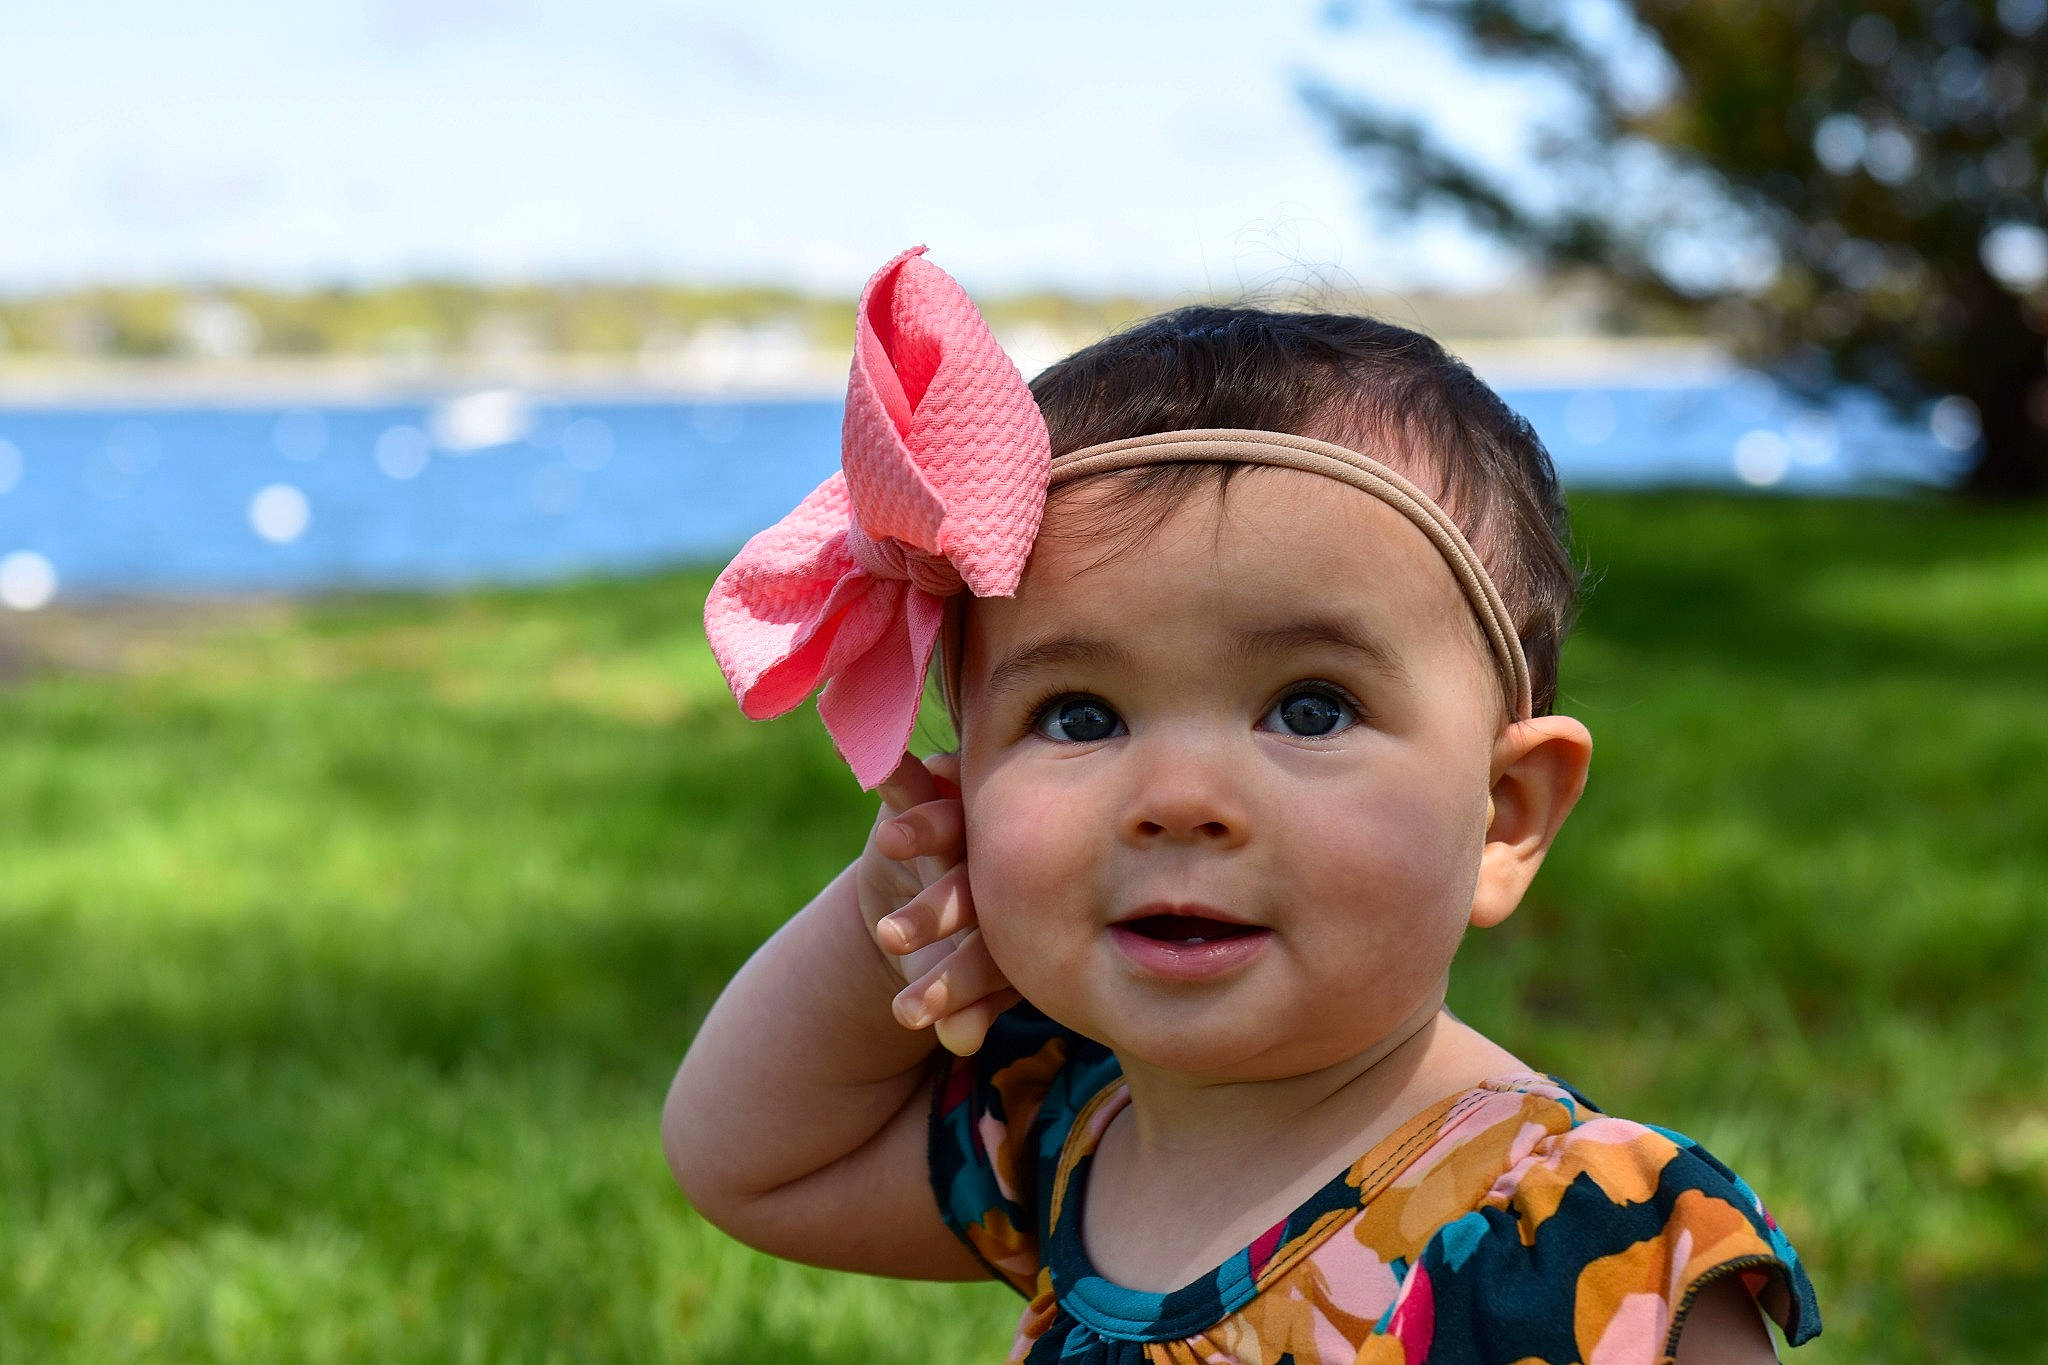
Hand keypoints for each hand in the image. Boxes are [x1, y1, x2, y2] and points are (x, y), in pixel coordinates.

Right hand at [858, 752, 1020, 1055]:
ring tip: (893, 839)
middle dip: (932, 914)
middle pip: (975, 888)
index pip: (996, 954)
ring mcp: (972, 823)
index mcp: (1027, 920)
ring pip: (953, 825)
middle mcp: (1008, 863)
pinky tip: (871, 762)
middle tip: (894, 938)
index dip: (957, 984)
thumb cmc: (947, 962)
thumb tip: (961, 1040)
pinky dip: (897, 769)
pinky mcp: (935, 791)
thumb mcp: (946, 991)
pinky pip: (918, 777)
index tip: (910, 1013)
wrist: (918, 913)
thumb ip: (959, 1013)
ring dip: (925, 828)